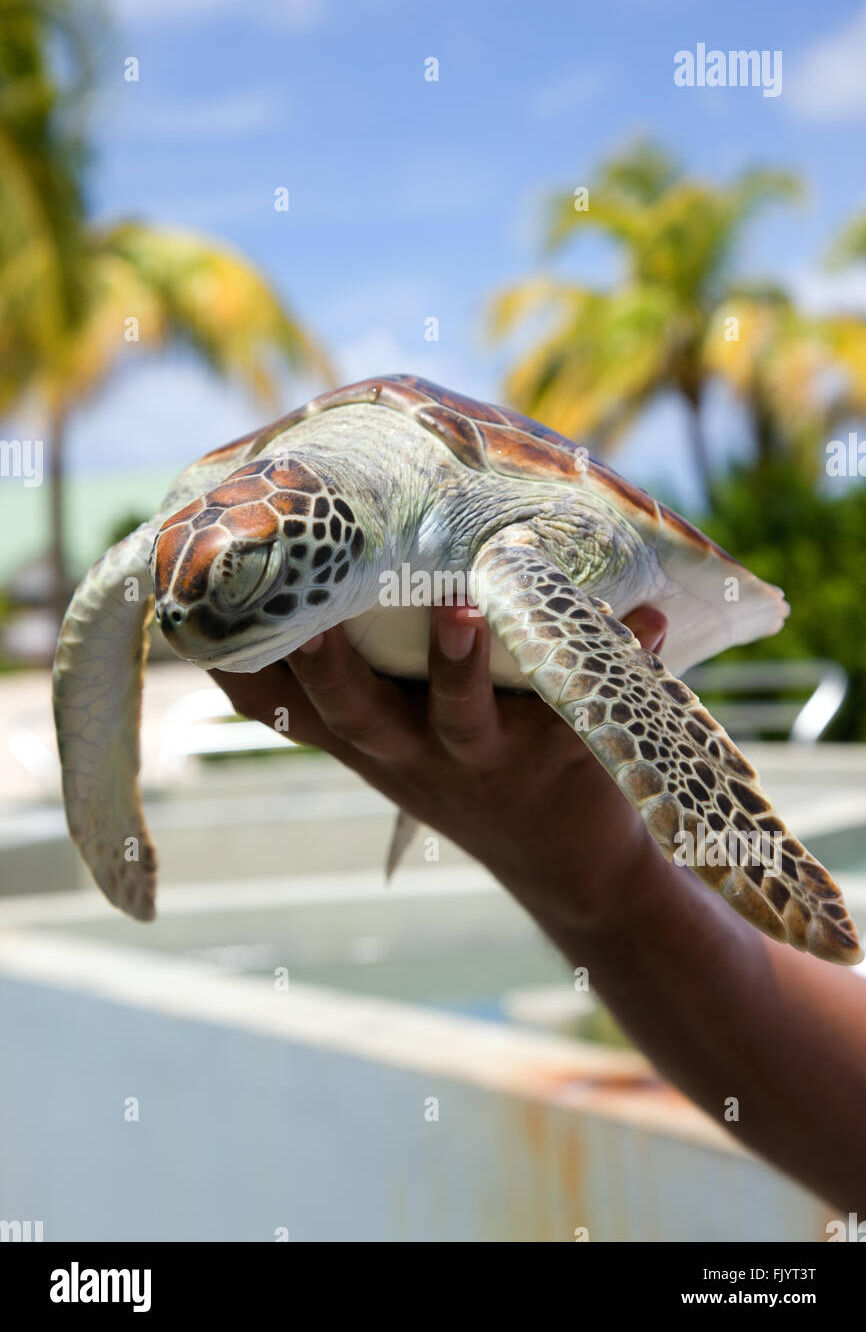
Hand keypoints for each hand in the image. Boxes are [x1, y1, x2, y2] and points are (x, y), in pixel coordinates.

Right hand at [209, 604, 668, 933]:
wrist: (568, 865)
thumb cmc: (465, 773)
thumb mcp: (394, 740)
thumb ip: (349, 682)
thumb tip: (300, 581)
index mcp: (370, 741)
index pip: (284, 708)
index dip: (239, 664)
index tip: (197, 608)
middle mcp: (414, 753)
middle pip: (352, 716)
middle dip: (325, 667)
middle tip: (307, 617)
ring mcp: (486, 760)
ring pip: (457, 718)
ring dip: (455, 665)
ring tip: (457, 610)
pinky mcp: (560, 757)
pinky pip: (586, 705)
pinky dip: (619, 653)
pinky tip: (644, 617)